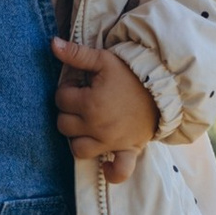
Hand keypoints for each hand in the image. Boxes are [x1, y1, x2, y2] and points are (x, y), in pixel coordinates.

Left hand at [51, 39, 158, 183]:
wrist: (163, 87)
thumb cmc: (131, 73)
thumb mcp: (104, 59)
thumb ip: (77, 54)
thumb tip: (52, 44)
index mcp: (89, 103)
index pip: (60, 99)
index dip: (67, 89)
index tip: (80, 85)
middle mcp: (97, 126)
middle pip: (63, 125)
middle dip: (69, 112)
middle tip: (83, 102)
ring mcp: (111, 142)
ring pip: (78, 149)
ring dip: (78, 138)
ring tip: (87, 125)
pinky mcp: (128, 150)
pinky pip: (119, 171)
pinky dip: (112, 171)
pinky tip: (106, 163)